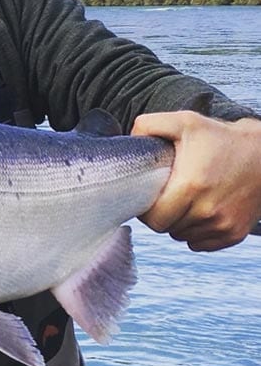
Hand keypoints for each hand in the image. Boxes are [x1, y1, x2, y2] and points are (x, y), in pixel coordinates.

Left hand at [133, 112, 260, 250]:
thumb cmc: (220, 137)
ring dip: (178, 223)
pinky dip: (195, 232)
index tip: (148, 196)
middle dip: (161, 215)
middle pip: (166, 228)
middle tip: (165, 196)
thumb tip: (130, 141)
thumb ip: (148, 125)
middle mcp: (208, 211)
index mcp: (191, 186)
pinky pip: (200, 244)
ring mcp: (223, 225)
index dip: (145, 210)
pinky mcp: (235, 233)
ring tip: (184, 200)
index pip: (153, 219)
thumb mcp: (184, 122)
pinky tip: (197, 211)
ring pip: (182, 236)